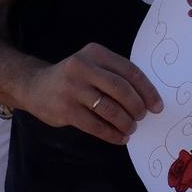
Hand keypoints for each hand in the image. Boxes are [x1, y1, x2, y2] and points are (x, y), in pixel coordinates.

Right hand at [22, 42, 162, 144]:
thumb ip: (114, 76)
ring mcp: (72, 89)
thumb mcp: (91, 66)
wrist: (34, 86)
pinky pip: (96, 126)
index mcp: (95, 53)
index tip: (157, 106)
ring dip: (125, 122)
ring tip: (130, 128)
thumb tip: (146, 100)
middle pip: (121, 89)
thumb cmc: (72, 78)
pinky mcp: (65, 110)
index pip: (129, 71)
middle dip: (137, 107)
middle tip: (142, 117)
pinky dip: (112, 134)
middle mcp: (83, 67)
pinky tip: (119, 138)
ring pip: (110, 109)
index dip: (147, 90)